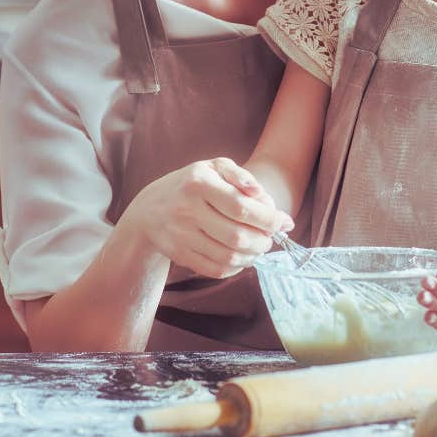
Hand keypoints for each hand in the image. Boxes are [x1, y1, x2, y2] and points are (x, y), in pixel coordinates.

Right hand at [121, 157, 294, 279]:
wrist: (149, 209)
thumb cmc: (191, 184)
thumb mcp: (213, 167)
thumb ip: (240, 176)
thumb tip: (261, 195)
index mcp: (199, 182)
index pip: (241, 207)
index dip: (269, 218)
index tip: (286, 222)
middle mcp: (187, 209)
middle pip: (236, 235)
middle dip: (263, 241)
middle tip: (271, 238)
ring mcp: (181, 234)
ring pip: (227, 256)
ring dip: (252, 256)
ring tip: (259, 247)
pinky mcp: (178, 254)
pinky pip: (214, 269)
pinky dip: (235, 268)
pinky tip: (242, 258)